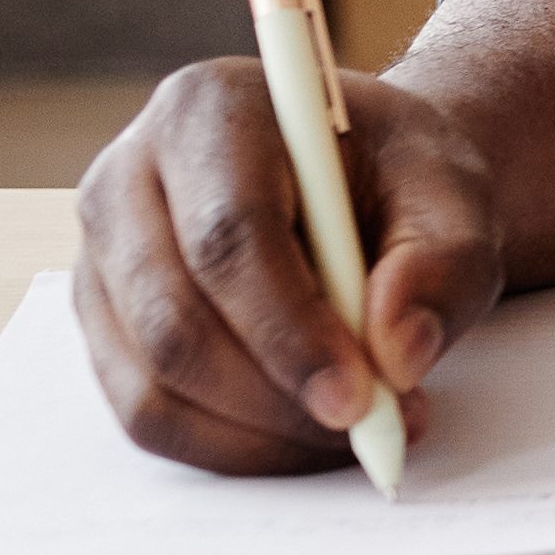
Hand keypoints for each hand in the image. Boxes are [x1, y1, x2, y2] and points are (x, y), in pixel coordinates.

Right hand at [71, 56, 505, 476]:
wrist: (359, 183)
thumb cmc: (399, 177)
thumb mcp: (454, 193)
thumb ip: (444, 263)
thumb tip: (397, 351)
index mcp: (210, 109)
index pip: (229, 233)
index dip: (289, 328)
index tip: (358, 396)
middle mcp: (127, 176)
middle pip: (172, 317)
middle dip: (273, 394)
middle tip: (367, 426)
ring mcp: (100, 257)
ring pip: (150, 381)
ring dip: (256, 431)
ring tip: (357, 428)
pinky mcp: (103, 325)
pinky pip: (146, 414)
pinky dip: (230, 445)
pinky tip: (303, 436)